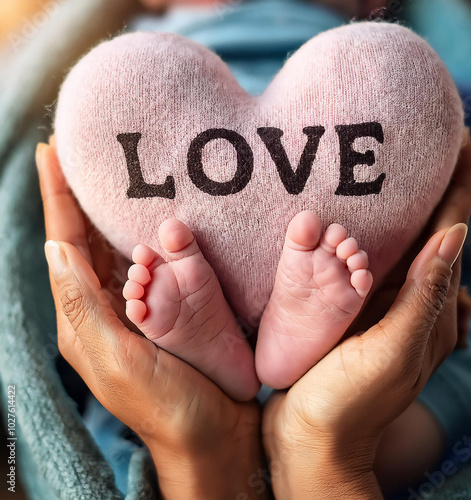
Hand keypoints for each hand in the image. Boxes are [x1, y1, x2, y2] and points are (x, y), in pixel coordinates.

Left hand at [37, 141, 268, 499]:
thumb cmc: (168, 405)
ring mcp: (136, 305)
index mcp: (84, 319)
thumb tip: (56, 246)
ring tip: (115, 171)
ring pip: (117, 247)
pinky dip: (147, 234)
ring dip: (114, 210)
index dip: (57, 198)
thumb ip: (84, 305)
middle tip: (84, 152)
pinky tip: (154, 214)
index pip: (64, 245)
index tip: (51, 152)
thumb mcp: (118, 359)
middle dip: (80, 195)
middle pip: (85, 239)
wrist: (213, 433)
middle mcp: (104, 307)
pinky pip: (150, 261)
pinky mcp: (165, 306)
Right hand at [262, 141, 470, 499]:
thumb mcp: (391, 352)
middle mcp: (410, 307)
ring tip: (410, 178)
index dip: (461, 191)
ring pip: (403, 250)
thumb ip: (422, 297)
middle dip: (443, 193)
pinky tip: (366, 227)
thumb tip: (454, 235)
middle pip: (433, 237)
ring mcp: (382, 311)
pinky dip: (378, 240)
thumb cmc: (348, 404)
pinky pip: (373, 268)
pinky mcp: (354, 315)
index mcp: (426, 312)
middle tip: (446, 152)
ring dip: (412, 212)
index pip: (448, 236)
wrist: (310, 439)